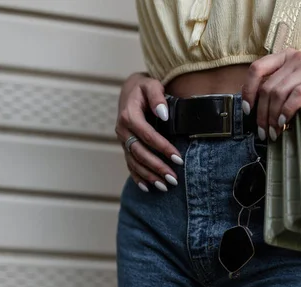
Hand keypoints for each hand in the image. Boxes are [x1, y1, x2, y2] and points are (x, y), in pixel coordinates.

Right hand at [115, 72, 183, 191]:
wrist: (130, 90)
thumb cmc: (144, 88)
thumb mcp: (151, 85)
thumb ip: (157, 97)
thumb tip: (164, 114)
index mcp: (129, 116)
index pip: (147, 135)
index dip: (163, 148)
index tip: (178, 158)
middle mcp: (123, 130)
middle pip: (139, 153)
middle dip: (157, 167)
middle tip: (173, 179)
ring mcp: (122, 140)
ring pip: (134, 162)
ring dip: (149, 176)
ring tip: (165, 187)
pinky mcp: (125, 146)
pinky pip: (129, 164)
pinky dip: (137, 177)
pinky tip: (148, 188)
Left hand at [241, 49, 300, 140]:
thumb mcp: (299, 79)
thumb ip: (281, 86)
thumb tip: (258, 109)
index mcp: (286, 56)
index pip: (257, 70)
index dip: (248, 91)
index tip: (247, 111)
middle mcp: (295, 58)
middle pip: (267, 88)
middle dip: (261, 114)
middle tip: (263, 132)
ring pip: (279, 94)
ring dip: (273, 117)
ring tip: (274, 133)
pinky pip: (296, 96)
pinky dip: (287, 112)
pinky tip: (285, 124)